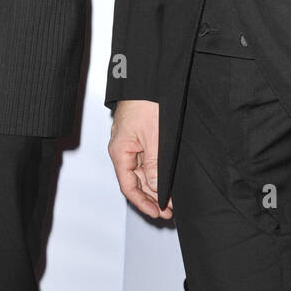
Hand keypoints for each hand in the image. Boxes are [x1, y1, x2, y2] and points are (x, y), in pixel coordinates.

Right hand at [108, 99, 171, 219]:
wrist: (148, 79)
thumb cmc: (145, 102)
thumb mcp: (153, 138)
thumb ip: (154, 166)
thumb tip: (155, 188)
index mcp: (119, 151)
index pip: (128, 186)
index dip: (143, 202)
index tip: (157, 212)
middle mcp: (122, 149)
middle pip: (135, 181)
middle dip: (152, 197)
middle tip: (168, 209)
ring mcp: (131, 142)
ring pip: (141, 172)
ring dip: (155, 185)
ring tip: (170, 197)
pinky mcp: (140, 136)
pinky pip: (146, 160)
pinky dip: (156, 171)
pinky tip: (165, 177)